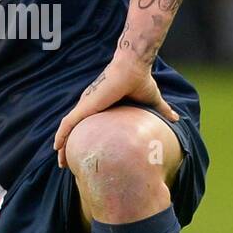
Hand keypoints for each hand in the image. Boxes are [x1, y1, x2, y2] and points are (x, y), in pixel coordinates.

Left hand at [52, 49, 178, 166]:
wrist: (134, 69)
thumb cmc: (140, 81)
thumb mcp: (151, 102)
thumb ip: (160, 111)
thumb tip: (176, 118)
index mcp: (103, 107)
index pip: (90, 127)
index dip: (86, 141)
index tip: (85, 155)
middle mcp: (91, 107)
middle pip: (76, 131)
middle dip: (69, 147)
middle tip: (67, 163)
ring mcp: (86, 106)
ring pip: (68, 130)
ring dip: (62, 145)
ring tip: (61, 162)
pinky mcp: (85, 106)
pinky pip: (67, 123)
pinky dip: (61, 135)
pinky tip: (56, 147)